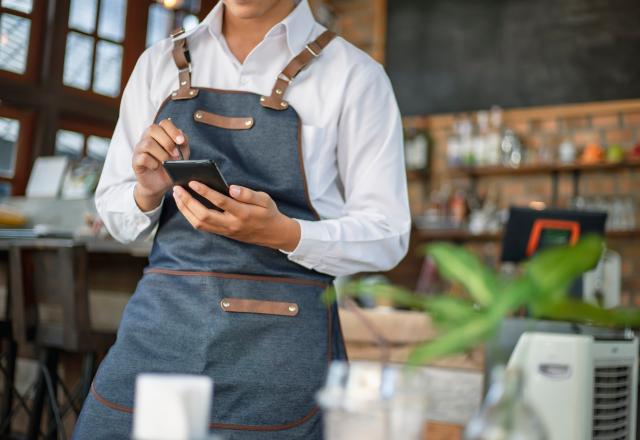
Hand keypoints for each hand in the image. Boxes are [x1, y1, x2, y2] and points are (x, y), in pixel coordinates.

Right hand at [132, 118, 189, 211]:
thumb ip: (183, 144)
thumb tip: (181, 135)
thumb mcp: (182, 155)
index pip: (164, 123)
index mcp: (160, 133)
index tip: (181, 141)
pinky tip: (157, 167)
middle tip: (176, 154)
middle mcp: (147, 138)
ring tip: (168, 163)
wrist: (161, 184)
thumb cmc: (171, 166)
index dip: (173, 130)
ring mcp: (140, 149)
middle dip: (167, 142)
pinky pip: (142, 157)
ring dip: (161, 154)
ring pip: (148, 144)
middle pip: (153, 129)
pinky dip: (152, 163)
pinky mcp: (135, 161)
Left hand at [172, 182, 300, 251]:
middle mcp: (232, 224)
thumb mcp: (265, 200)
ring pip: (199, 223)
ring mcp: (226, 231)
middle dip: (187, 202)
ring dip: (185, 210)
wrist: (273, 234)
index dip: (205, 192)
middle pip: (204, 215)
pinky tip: (185, 205)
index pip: (220, 202)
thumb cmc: (269, 213)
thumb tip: (232, 188)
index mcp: (243, 213)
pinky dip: (190, 216)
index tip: (193, 182)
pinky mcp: (222, 233)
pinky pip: (202, 226)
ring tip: (177, 196)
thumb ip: (248, 194)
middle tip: (177, 189)